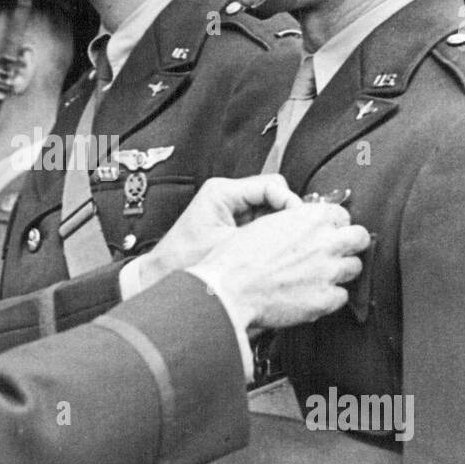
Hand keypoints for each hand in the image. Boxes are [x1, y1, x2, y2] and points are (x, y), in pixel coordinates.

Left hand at [135, 174, 301, 287]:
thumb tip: (295, 230)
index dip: (291, 203)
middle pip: (274, 196)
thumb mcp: (228, 248)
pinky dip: (270, 237)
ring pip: (270, 211)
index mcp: (222, 192)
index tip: (301, 223)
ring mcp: (231, 211)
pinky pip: (261, 225)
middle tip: (298, 237)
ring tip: (285, 246)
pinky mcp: (233, 226)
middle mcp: (227, 197)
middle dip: (287, 216)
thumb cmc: (183, 263)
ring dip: (279, 228)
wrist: (163, 277)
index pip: (272, 186)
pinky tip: (273, 252)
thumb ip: (262, 236)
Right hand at [190, 202, 369, 329]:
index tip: (324, 232)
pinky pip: (342, 297)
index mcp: (312, 218)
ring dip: (340, 271)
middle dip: (349, 244)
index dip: (332, 225)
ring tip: (319, 275)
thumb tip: (308, 223)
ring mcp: (328, 272)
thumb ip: (295, 221)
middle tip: (334, 251)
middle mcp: (326, 243)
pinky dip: (329, 297)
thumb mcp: (265, 223)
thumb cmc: (238, 258)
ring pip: (355, 267)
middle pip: (360, 238)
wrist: (229, 290)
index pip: (342, 215)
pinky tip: (311, 293)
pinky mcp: (325, 299)